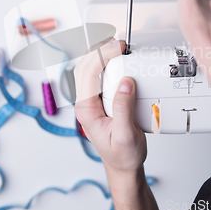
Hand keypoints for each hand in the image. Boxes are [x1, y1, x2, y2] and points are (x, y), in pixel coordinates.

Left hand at [74, 38, 146, 172]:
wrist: (123, 166)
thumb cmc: (123, 155)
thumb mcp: (126, 135)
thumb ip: (124, 109)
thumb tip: (125, 83)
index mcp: (86, 110)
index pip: (88, 73)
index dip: (102, 55)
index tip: (119, 47)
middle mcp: (85, 103)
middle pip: (84, 66)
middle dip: (100, 49)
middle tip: (120, 43)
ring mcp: (91, 101)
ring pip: (88, 69)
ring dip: (101, 54)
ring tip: (118, 46)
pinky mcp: (99, 100)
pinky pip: (98, 76)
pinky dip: (106, 63)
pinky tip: (116, 59)